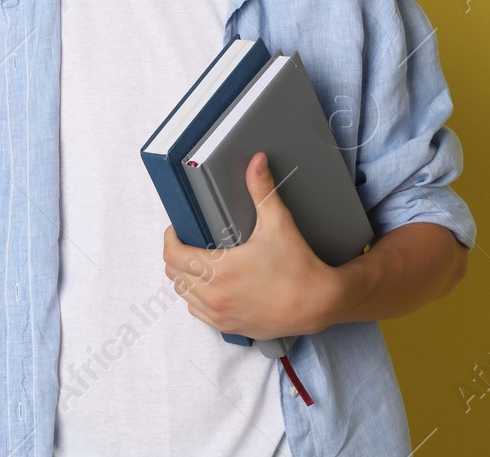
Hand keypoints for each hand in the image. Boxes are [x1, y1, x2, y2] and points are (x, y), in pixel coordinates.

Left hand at [162, 151, 349, 339]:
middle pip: (173, 274)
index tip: (178, 229)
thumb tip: (256, 162)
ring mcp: (220, 315)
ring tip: (199, 260)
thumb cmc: (299, 267)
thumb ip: (263, 190)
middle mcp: (214, 296)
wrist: (319, 304)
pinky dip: (197, 298)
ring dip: (185, 276)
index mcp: (219, 270)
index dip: (170, 238)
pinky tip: (211, 285)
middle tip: (189, 241)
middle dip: (176, 255)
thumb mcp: (278, 223)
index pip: (172, 254)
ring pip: (183, 294)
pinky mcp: (228, 327)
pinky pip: (197, 312)